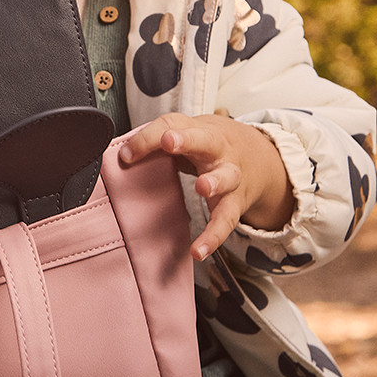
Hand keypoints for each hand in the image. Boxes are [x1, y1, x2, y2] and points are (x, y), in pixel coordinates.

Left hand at [119, 113, 293, 260]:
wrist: (256, 155)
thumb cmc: (206, 144)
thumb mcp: (183, 135)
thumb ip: (152, 143)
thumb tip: (120, 157)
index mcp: (197, 129)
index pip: (170, 125)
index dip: (147, 138)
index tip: (126, 154)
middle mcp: (217, 149)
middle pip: (205, 140)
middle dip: (186, 140)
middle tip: (169, 142)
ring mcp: (230, 175)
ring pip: (226, 177)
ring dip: (214, 181)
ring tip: (203, 188)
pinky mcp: (236, 203)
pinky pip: (226, 220)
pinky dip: (213, 237)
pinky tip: (198, 250)